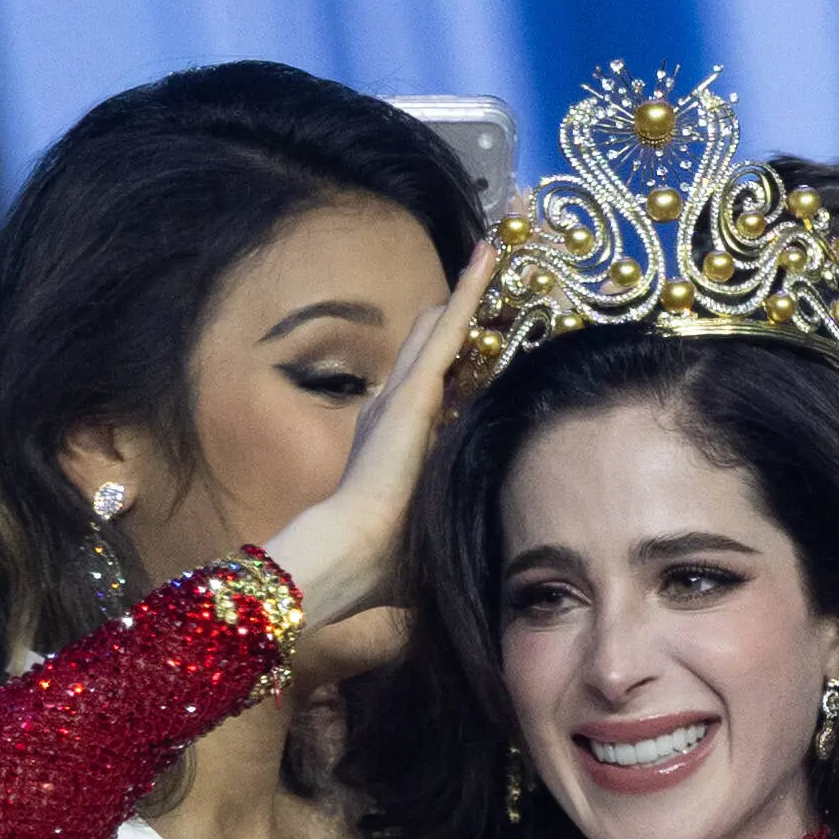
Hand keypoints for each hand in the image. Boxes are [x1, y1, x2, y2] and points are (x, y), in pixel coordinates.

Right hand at [256, 234, 502, 624]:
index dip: (442, 375)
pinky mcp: (417, 389)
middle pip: (427, 355)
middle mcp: (392, 413)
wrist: (349, 555)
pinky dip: (470, 290)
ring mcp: (403, 397)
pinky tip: (488, 255)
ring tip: (488, 254)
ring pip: (439, 333)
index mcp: (390, 451)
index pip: (425, 403)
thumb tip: (467, 585)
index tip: (462, 358)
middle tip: (475, 285)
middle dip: (449, 324)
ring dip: (463, 295)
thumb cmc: (379, 567)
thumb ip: (436, 547)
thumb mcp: (421, 546)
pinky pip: (451, 327)